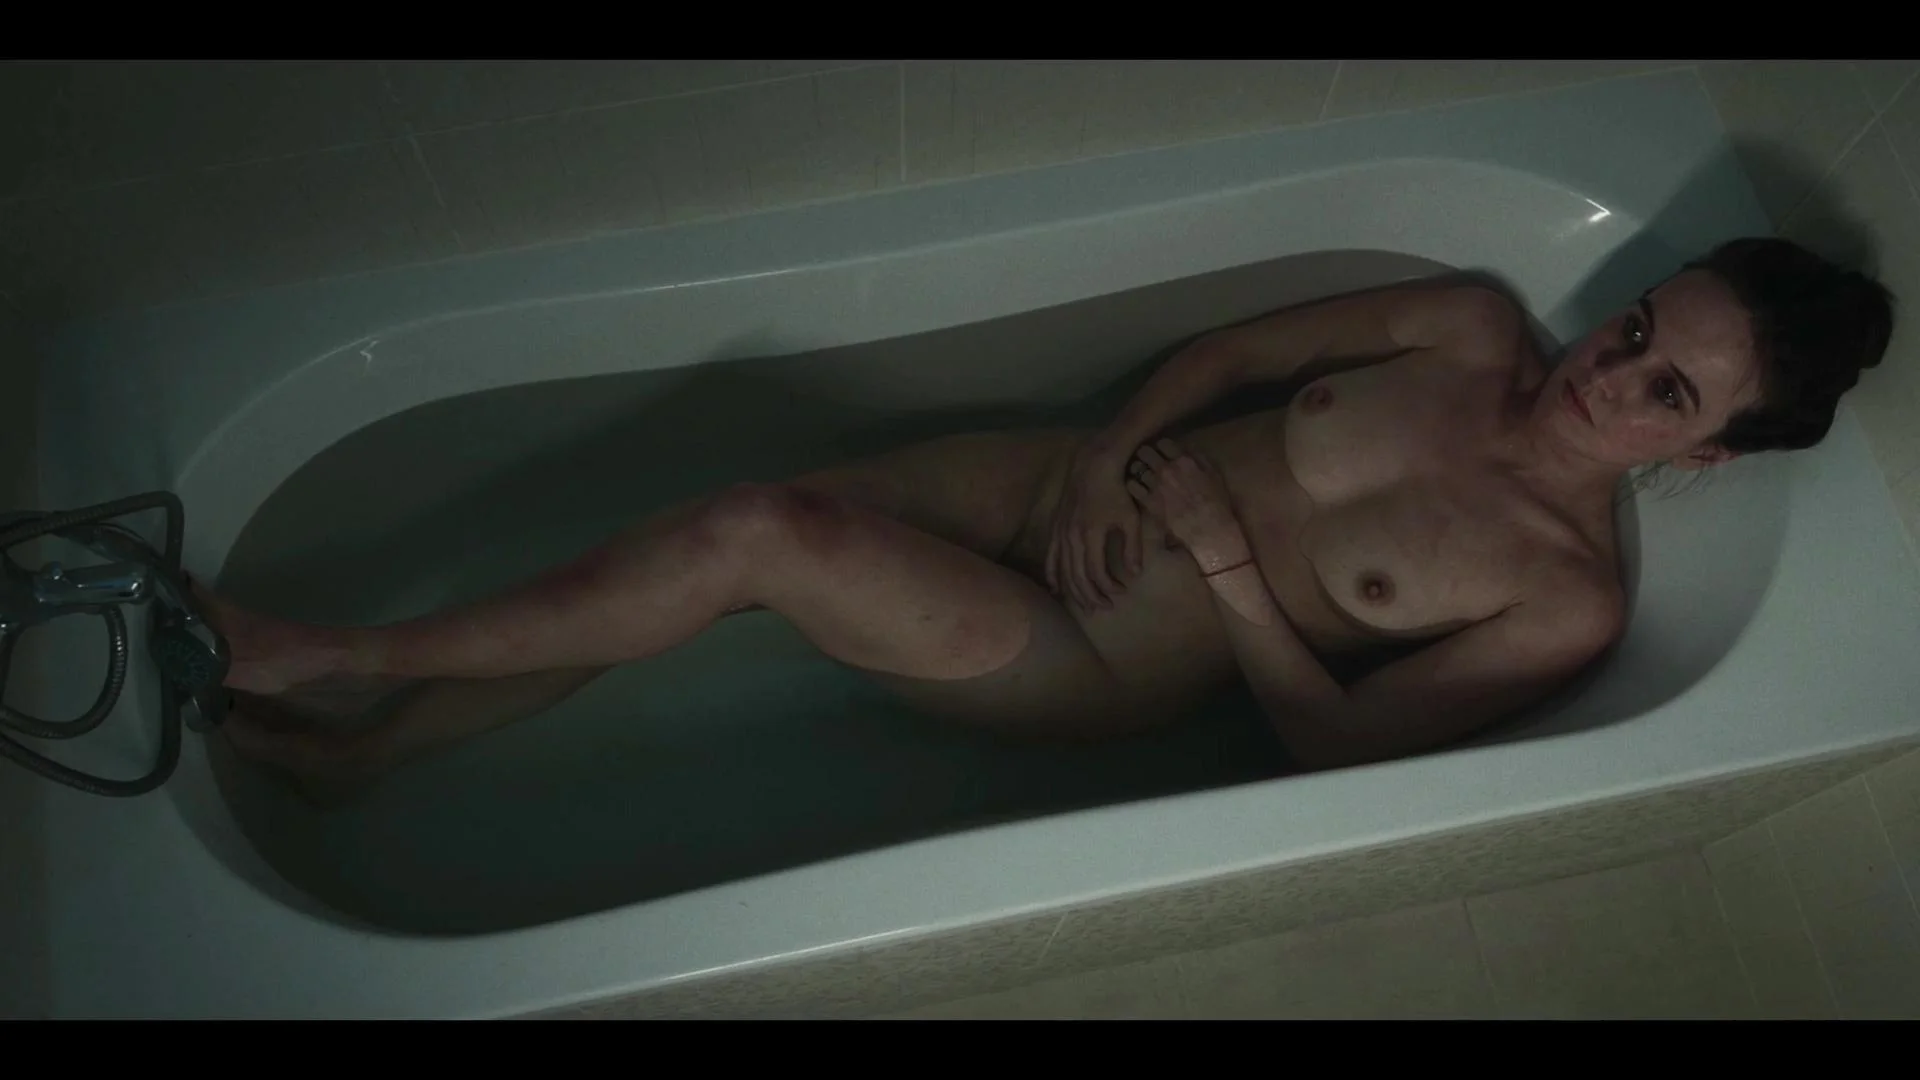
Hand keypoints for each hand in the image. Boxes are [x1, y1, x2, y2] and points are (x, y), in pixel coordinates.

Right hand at [1044, 442, 1144, 610]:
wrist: (1093, 465)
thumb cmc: (1116, 490)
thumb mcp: (1130, 518)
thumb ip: (1132, 547)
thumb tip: (1134, 574)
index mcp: (1091, 535)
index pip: (1096, 572)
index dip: (1108, 587)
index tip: (1121, 592)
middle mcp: (1071, 537)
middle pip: (1077, 576)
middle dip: (1091, 596)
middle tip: (1104, 608)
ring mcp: (1060, 533)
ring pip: (1063, 570)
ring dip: (1074, 591)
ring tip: (1085, 606)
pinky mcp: (1056, 528)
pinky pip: (1051, 557)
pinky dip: (1053, 574)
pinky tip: (1055, 589)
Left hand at [1124, 439, 1250, 570]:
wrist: (1209, 529)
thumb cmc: (1216, 502)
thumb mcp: (1213, 474)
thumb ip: (1198, 458)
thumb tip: (1185, 448)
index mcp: (1184, 460)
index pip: (1163, 442)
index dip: (1161, 447)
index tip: (1162, 452)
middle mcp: (1167, 469)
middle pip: (1144, 451)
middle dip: (1145, 454)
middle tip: (1148, 461)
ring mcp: (1156, 485)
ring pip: (1135, 467)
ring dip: (1138, 469)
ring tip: (1140, 474)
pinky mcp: (1149, 501)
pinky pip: (1132, 486)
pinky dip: (1133, 484)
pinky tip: (1137, 487)